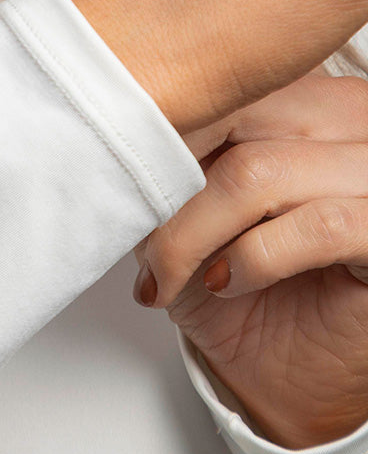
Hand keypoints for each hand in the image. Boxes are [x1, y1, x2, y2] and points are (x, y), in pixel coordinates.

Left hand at [133, 70, 367, 448]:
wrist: (288, 377)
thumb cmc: (240, 284)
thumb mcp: (188, 204)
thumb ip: (167, 154)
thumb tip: (109, 132)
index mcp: (305, 91)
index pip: (223, 76)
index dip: (162, 119)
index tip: (111, 162)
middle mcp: (348, 118)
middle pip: (236, 113)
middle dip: (169, 176)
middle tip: (136, 224)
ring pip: (262, 172)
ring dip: (195, 230)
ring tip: (170, 269)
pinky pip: (320, 226)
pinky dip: (256, 256)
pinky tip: (229, 281)